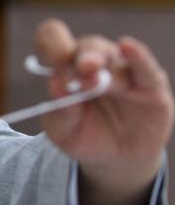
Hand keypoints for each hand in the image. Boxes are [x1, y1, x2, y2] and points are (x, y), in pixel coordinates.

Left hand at [35, 19, 173, 204]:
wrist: (114, 163)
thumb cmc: (83, 138)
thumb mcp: (62, 130)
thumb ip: (57, 109)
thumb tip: (56, 84)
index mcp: (68, 68)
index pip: (55, 41)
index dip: (52, 47)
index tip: (52, 63)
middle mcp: (96, 64)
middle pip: (85, 45)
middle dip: (79, 55)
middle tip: (76, 69)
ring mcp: (125, 74)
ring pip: (113, 54)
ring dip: (102, 60)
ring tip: (93, 72)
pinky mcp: (151, 88)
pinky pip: (147, 68)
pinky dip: (138, 59)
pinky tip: (128, 50)